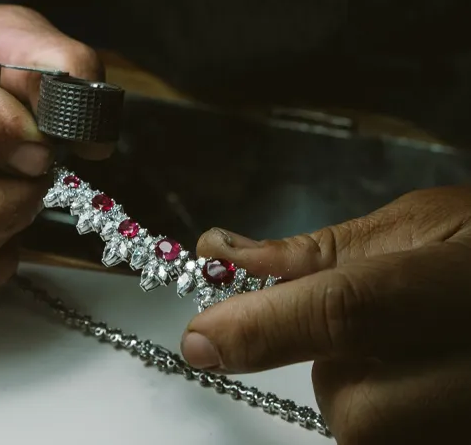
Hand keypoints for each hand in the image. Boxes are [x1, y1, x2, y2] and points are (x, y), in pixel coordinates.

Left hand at [181, 188, 470, 444]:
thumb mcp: (421, 222)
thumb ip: (322, 248)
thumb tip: (225, 253)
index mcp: (460, 286)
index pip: (345, 309)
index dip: (263, 325)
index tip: (200, 340)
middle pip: (354, 409)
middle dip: (334, 369)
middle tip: (365, 326)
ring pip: (371, 438)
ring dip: (362, 395)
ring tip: (409, 348)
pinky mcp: (469, 443)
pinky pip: (400, 443)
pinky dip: (390, 413)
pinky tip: (420, 375)